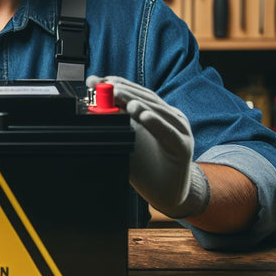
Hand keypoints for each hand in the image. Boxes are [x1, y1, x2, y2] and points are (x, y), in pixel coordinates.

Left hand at [86, 75, 208, 218]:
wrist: (167, 195)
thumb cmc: (146, 167)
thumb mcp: (126, 141)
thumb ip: (116, 124)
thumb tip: (92, 108)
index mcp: (158, 112)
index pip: (136, 93)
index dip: (116, 84)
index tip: (95, 80)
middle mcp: (171, 116)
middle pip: (146, 99)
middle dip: (124, 91)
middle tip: (107, 86)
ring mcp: (180, 130)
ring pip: (157, 112)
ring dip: (138, 103)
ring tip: (123, 99)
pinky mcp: (183, 147)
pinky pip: (168, 133)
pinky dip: (156, 124)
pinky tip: (144, 116)